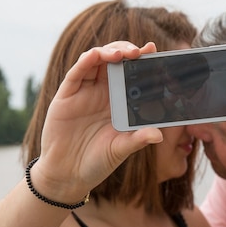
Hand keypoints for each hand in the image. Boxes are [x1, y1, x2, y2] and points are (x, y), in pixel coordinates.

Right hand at [31, 41, 163, 202]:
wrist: (67, 175)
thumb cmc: (97, 162)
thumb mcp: (120, 150)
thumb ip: (138, 140)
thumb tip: (158, 135)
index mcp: (120, 102)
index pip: (133, 75)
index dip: (143, 61)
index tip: (154, 51)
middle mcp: (103, 92)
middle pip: (115, 61)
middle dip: (127, 51)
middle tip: (139, 52)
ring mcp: (85, 92)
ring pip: (96, 61)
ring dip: (109, 52)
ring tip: (121, 53)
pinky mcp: (67, 95)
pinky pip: (76, 73)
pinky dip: (86, 61)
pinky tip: (95, 56)